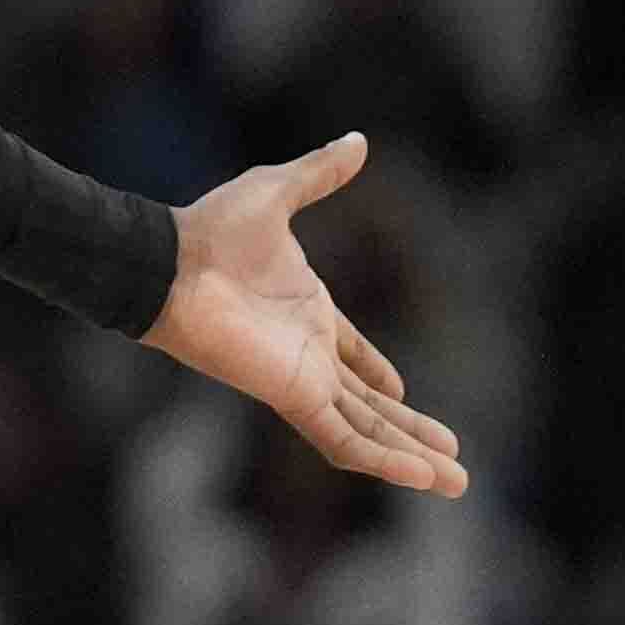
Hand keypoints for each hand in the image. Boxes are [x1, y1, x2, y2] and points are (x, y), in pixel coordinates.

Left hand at [146, 133, 466, 496]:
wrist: (167, 262)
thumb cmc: (208, 229)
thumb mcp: (276, 192)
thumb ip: (318, 173)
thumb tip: (359, 141)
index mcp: (306, 312)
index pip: (350, 354)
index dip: (376, 372)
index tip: (402, 391)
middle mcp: (306, 353)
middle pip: (368, 405)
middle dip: (410, 431)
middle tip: (453, 459)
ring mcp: (300, 379)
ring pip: (365, 432)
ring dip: (410, 458)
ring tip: (457, 484)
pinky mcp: (292, 396)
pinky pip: (344, 438)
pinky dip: (383, 460)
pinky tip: (421, 477)